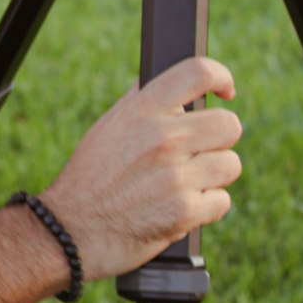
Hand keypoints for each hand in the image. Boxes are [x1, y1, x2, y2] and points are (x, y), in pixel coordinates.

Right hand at [38, 57, 241, 280]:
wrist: (71, 229)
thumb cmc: (90, 177)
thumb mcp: (110, 126)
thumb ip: (142, 102)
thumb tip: (173, 84)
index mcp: (143, 110)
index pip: (198, 73)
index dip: (221, 77)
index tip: (225, 92)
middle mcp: (163, 138)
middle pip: (229, 125)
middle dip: (219, 140)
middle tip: (200, 151)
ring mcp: (175, 176)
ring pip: (231, 164)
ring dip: (214, 176)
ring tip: (187, 182)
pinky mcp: (184, 212)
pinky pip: (221, 201)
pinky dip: (206, 207)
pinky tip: (181, 206)